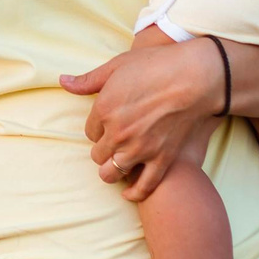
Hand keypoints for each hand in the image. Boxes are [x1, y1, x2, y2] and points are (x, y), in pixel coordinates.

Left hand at [59, 37, 225, 201]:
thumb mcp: (117, 66)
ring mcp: (140, 149)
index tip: (107, 126)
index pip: (89, 132)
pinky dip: (134, 193)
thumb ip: (88, 79)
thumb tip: (63, 82)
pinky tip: (129, 193)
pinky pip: (143, 187)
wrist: (194, 78)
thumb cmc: (156, 66)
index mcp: (104, 110)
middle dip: (102, 150)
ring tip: (116, 168)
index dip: (98, 129)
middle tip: (112, 145)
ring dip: (111, 172)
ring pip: (112, 174)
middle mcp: (118, 133)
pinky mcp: (162, 160)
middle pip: (98, 154)